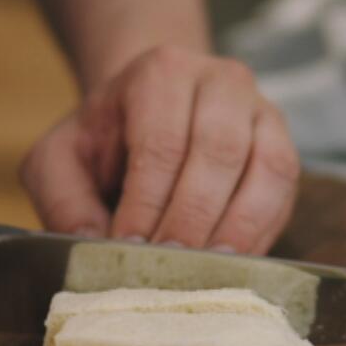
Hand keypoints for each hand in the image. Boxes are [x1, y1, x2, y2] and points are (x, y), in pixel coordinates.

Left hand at [21, 45, 299, 253]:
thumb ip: (63, 200)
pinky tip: (234, 266)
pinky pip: (284, 189)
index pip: (161, 141)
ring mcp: (262, 112)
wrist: (153, 113)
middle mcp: (222, 81)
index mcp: (162, 73)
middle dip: (192, 219)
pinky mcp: (285, 147)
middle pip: (218, 151)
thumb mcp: (60, 160)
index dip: (148, 202)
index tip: (130, 249)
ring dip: (236, 228)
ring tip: (207, 273)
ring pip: (265, 168)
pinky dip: (260, 231)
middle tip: (168, 267)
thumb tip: (93, 246)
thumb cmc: (106, 141)